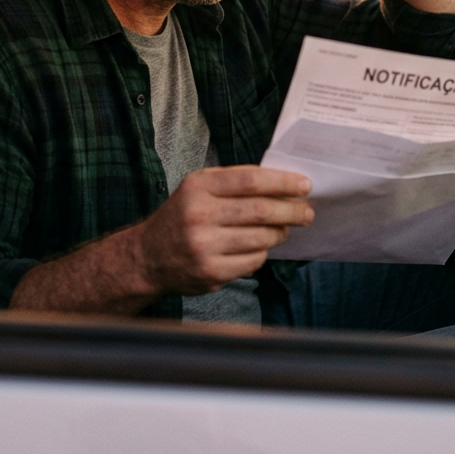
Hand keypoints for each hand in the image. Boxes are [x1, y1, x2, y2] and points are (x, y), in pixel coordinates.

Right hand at [134, 165, 313, 295]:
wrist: (147, 256)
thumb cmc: (182, 215)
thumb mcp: (198, 187)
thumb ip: (234, 182)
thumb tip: (281, 185)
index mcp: (198, 186)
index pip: (251, 180)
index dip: (283, 182)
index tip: (304, 185)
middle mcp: (199, 214)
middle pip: (261, 210)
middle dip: (291, 211)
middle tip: (307, 212)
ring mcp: (204, 246)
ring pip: (261, 238)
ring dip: (279, 233)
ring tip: (283, 229)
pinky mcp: (211, 272)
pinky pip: (253, 261)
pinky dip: (262, 253)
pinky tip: (259, 247)